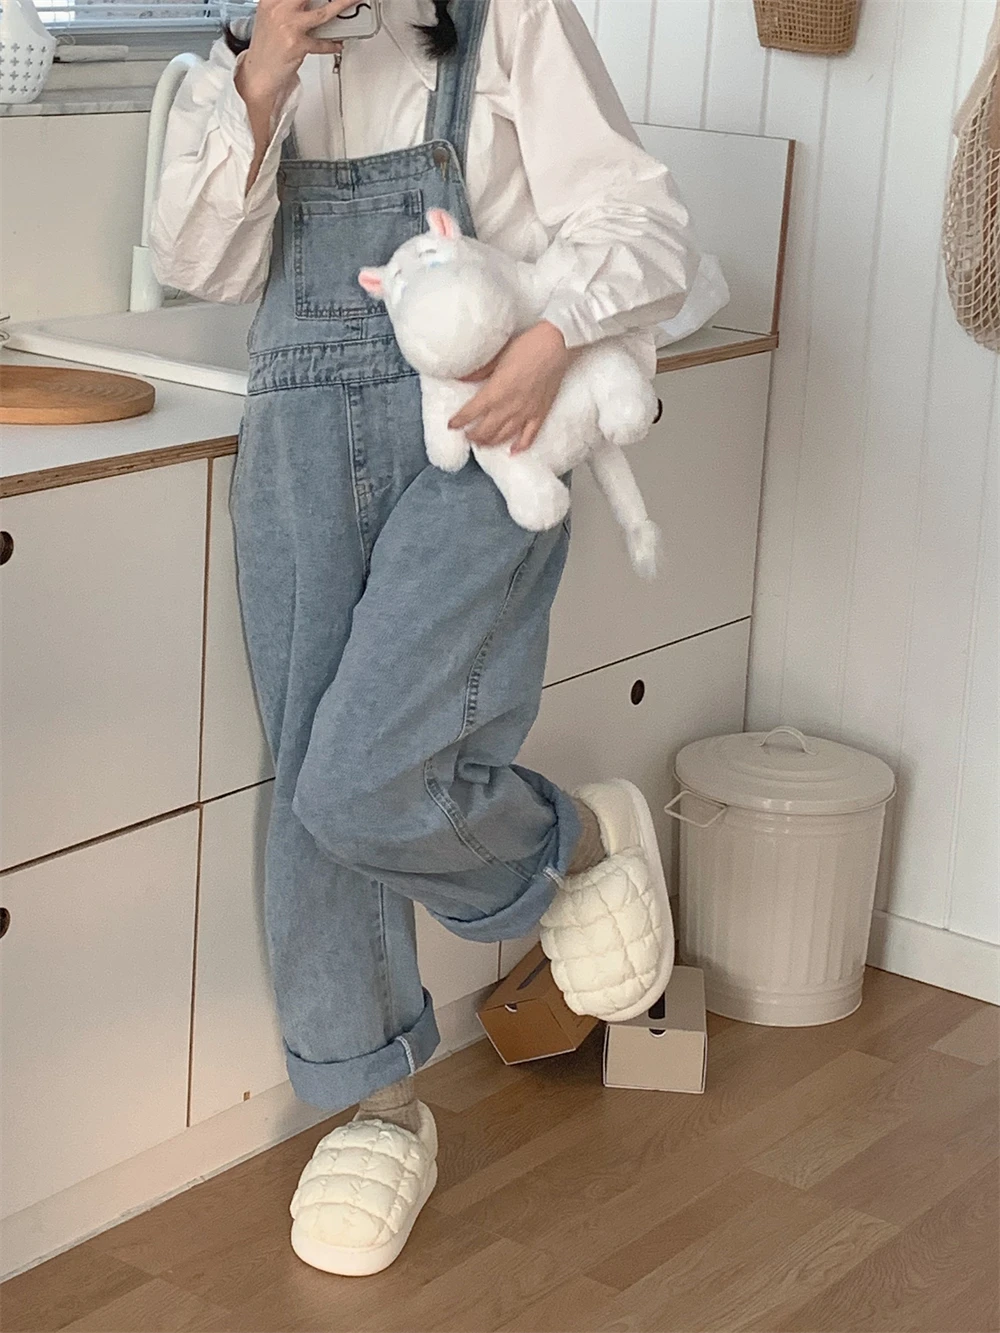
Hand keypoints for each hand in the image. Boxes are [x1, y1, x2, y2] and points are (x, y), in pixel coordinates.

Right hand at [236, 0, 349, 111]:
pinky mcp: (298, 45)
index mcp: (271, 0)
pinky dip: (332, 43)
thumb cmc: (267, 47)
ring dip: (342, 5)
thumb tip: (310, 3)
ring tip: (353, 1)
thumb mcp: (271, 17)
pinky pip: (322, 43)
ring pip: (322, 13)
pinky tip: (337, 43)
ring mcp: (289, 26)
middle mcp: (278, 9)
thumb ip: (287, 5)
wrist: (259, 74)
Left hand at [448, 322, 573, 454]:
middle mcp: (509, 407)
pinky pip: (529, 436)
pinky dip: (520, 446)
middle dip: (473, 435)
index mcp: (495, 391)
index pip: (471, 413)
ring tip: (482, 444)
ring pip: (504, 436)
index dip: (459, 421)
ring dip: (490, 442)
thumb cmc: (526, 345)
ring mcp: (525, 413)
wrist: (556, 344)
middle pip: (485, 430)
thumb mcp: (496, 355)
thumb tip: (462, 378)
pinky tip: (512, 452)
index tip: (451, 425)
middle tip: (467, 435)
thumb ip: (479, 371)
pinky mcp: (540, 413)